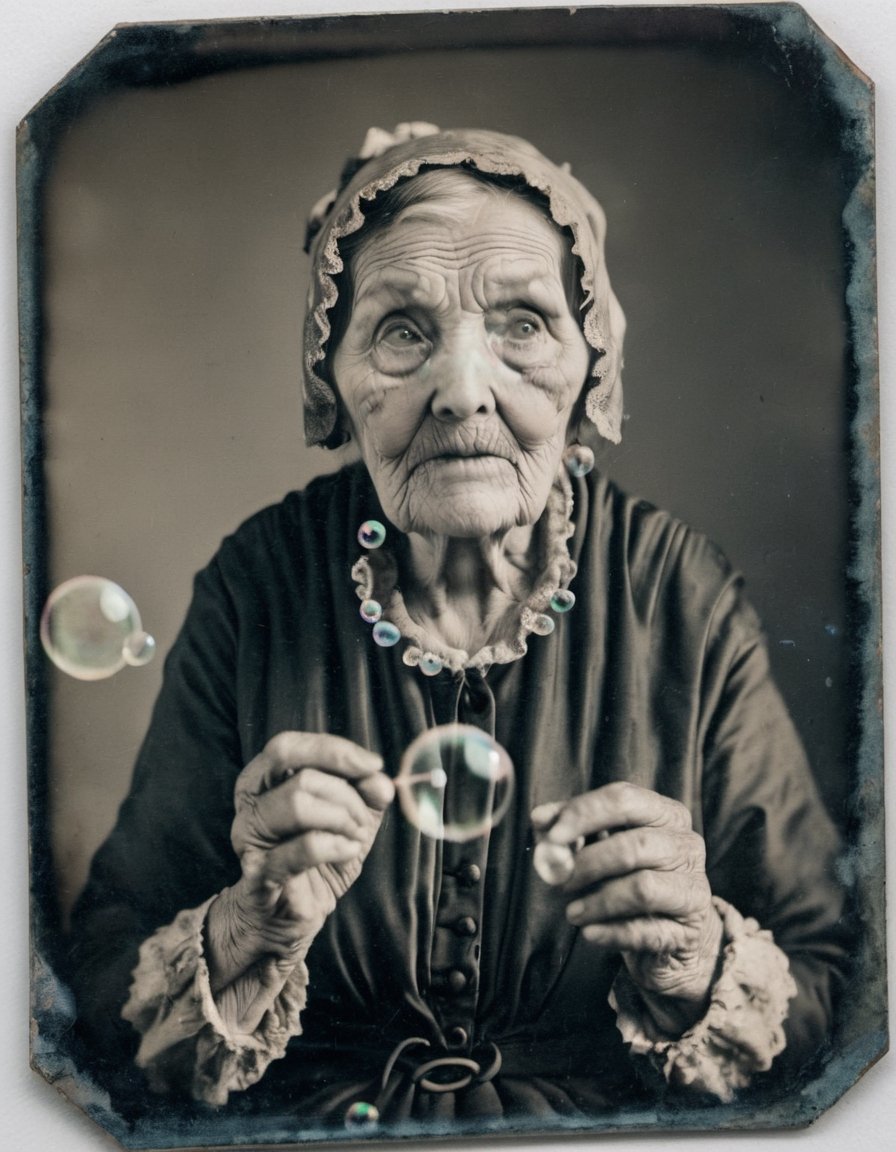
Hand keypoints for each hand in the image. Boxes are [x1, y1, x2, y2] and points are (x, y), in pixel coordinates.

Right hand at [207, 732, 393, 994]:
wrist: (288, 917)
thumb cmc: (317, 859)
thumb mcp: (349, 818)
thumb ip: (366, 794)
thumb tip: (381, 780)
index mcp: (262, 781)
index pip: (289, 746)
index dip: (334, 751)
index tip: (373, 765)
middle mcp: (249, 804)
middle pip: (295, 771)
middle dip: (343, 791)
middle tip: (362, 818)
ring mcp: (249, 840)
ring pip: (297, 802)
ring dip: (341, 817)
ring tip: (354, 837)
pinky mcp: (261, 874)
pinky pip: (305, 847)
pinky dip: (337, 845)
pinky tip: (347, 852)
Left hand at [532, 782, 722, 1033]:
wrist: (668, 934)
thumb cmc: (627, 878)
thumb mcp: (599, 846)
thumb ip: (569, 828)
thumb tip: (540, 817)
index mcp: (665, 814)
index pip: (624, 799)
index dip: (584, 814)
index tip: (551, 836)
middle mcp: (686, 846)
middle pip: (633, 845)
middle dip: (587, 863)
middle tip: (558, 881)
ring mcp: (694, 889)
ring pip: (642, 888)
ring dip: (597, 901)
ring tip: (572, 912)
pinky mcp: (689, 931)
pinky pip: (647, 932)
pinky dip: (611, 932)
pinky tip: (589, 932)